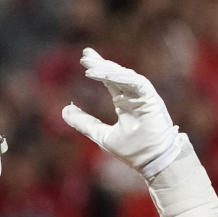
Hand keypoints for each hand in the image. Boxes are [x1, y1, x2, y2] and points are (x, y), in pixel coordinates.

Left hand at [62, 48, 180, 178]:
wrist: (153, 161)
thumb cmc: (133, 151)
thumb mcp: (101, 134)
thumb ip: (84, 122)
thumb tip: (64, 110)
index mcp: (124, 103)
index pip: (110, 80)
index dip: (98, 69)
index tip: (84, 59)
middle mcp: (134, 96)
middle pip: (116, 74)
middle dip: (101, 63)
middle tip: (85, 55)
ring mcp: (143, 96)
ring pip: (125, 76)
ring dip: (108, 70)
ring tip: (90, 67)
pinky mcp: (151, 98)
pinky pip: (136, 82)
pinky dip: (121, 77)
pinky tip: (106, 74)